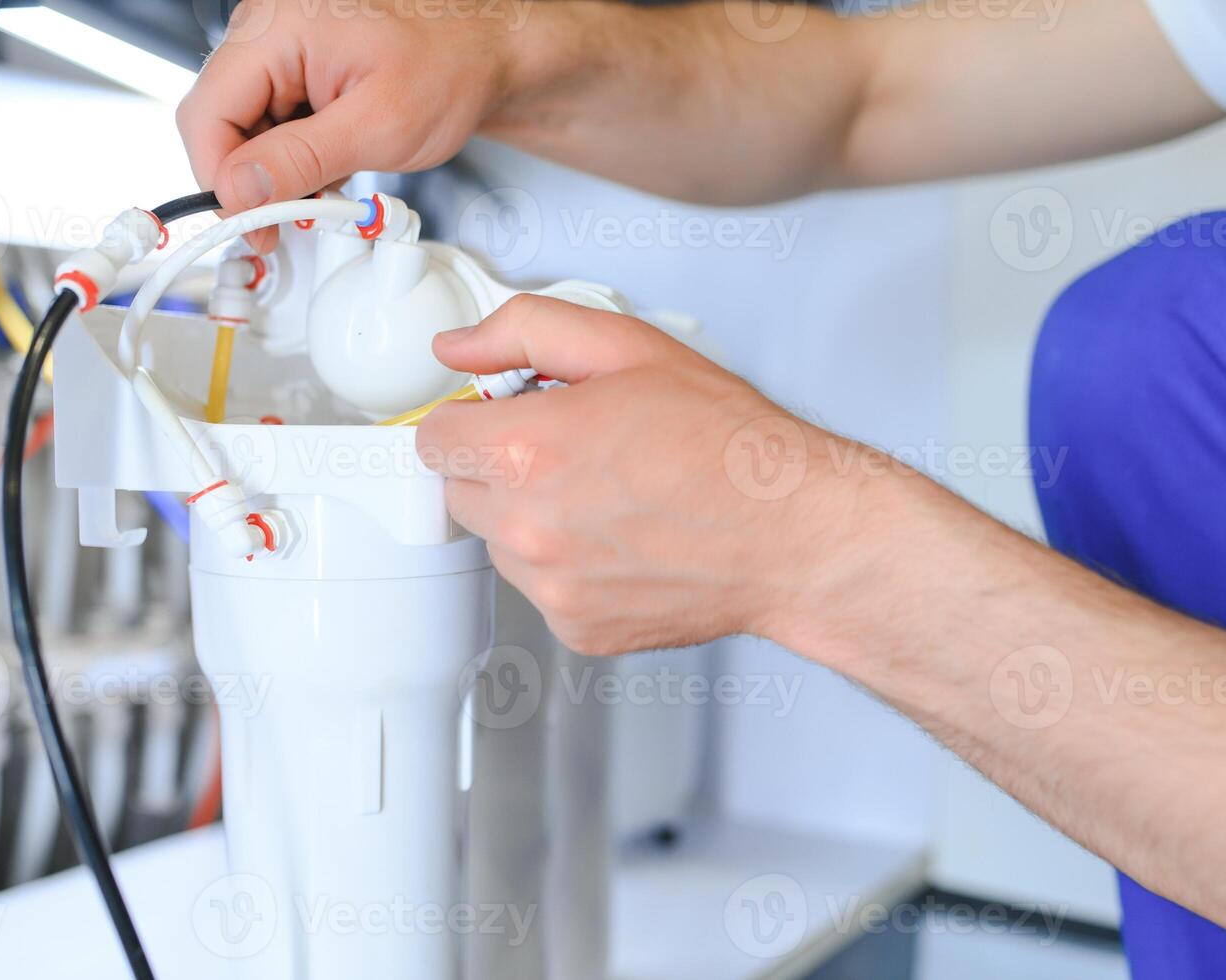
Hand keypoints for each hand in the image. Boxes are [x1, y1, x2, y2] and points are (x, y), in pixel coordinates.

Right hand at [175, 0, 529, 251]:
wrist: (489, 48)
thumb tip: (240, 190)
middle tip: (286, 222)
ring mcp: (282, 45)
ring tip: (324, 189)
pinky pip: (273, 118)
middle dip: (251, 180)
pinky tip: (327, 167)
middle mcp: (269, 28)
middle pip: (220, 121)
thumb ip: (301, 159)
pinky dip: (294, 154)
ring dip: (276, 170)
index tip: (253, 225)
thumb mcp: (378, 125)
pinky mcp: (298, 65)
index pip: (206, 115)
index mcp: (277, 28)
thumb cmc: (452, 63)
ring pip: (246, 126)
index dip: (221, 181)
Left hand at [416, 295, 860, 654]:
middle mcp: (528, 527)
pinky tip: (622, 540)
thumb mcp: (627, 347)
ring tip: (606, 496)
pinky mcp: (576, 627)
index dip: (471, 417)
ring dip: (530, 519)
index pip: (433, 438)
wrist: (792, 533)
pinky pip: (541, 589)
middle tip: (571, 449)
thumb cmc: (727, 444)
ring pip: (498, 545)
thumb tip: (457, 348)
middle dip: (499, 465)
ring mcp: (551, 586)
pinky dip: (568, 567)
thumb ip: (524, 332)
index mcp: (527, 450)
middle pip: (460, 491)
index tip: (503, 416)